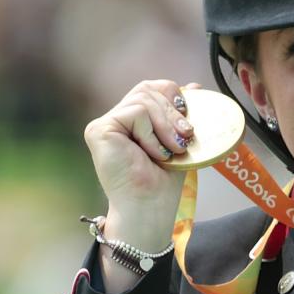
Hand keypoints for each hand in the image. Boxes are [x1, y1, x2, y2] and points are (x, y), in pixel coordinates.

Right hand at [83, 80, 200, 254]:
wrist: (150, 208)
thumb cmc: (162, 182)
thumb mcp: (178, 141)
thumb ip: (180, 115)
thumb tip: (194, 86)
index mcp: (131, 120)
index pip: (151, 88)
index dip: (173, 96)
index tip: (188, 121)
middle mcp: (115, 119)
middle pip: (148, 89)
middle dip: (174, 111)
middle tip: (186, 136)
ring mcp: (105, 124)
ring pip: (144, 99)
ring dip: (166, 125)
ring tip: (172, 150)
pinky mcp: (99, 130)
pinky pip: (135, 112)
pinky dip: (151, 133)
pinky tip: (152, 154)